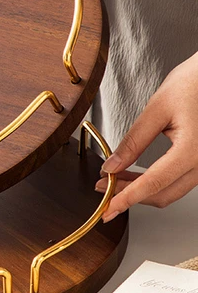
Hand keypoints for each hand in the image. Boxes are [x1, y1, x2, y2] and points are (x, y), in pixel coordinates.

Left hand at [96, 52, 197, 220]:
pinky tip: (135, 175)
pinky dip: (155, 182)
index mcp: (193, 150)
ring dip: (141, 190)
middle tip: (103, 189)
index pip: (153, 183)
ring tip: (114, 181)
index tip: (108, 209)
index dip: (127, 198)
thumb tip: (112, 166)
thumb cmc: (194, 83)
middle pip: (162, 194)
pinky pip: (178, 181)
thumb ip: (133, 141)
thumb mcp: (156, 109)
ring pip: (170, 190)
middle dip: (129, 196)